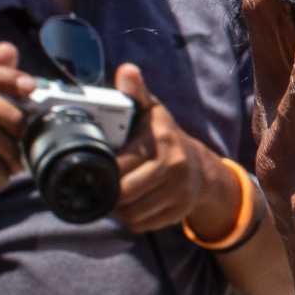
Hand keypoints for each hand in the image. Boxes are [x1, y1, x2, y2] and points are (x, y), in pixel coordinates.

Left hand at [109, 64, 224, 237]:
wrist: (200, 166)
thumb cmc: (163, 135)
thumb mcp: (150, 110)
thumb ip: (135, 92)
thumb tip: (126, 70)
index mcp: (163, 141)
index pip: (118, 166)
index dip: (101, 169)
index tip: (94, 164)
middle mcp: (175, 168)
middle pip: (124, 194)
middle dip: (106, 191)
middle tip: (98, 183)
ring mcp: (179, 193)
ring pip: (131, 213)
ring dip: (116, 208)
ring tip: (112, 194)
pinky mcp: (178, 213)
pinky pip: (141, 224)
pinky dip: (130, 218)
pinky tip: (129, 204)